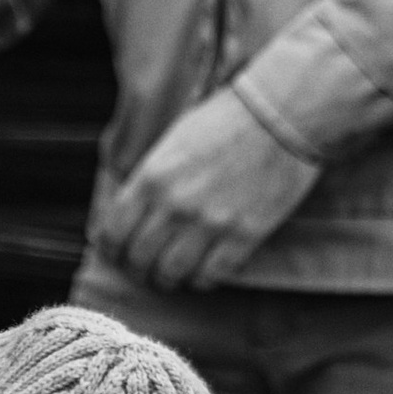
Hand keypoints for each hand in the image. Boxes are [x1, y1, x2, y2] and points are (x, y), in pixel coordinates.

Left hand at [97, 83, 319, 291]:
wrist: (280, 113)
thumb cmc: (225, 122)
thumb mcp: (171, 143)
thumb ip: (148, 181)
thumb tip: (131, 215)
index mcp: (151, 178)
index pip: (113, 233)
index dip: (111, 251)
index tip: (117, 256)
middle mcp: (174, 205)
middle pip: (139, 259)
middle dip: (137, 270)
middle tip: (145, 271)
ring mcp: (208, 223)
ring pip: (171, 274)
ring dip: (167, 280)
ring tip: (171, 277)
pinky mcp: (242, 235)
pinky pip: (210, 276)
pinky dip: (201, 280)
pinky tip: (202, 273)